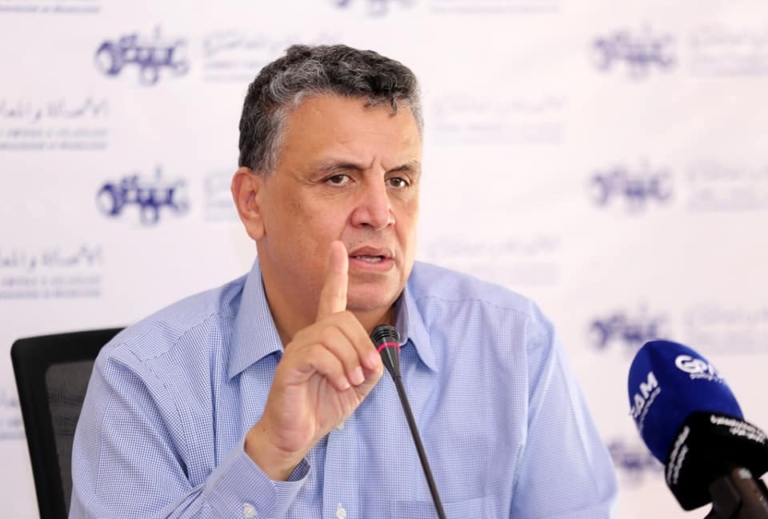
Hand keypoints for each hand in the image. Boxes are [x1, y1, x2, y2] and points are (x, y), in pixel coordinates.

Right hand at [245, 241, 383, 479]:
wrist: (296, 434)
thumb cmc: (322, 406)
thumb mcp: (358, 385)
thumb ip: (370, 365)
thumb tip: (377, 354)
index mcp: (325, 338)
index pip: (331, 297)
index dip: (335, 272)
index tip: (338, 248)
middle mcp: (309, 337)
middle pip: (343, 320)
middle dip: (363, 346)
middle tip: (367, 372)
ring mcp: (297, 349)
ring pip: (332, 335)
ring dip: (351, 361)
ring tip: (351, 381)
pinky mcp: (289, 365)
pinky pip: (318, 353)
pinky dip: (337, 369)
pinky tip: (340, 383)